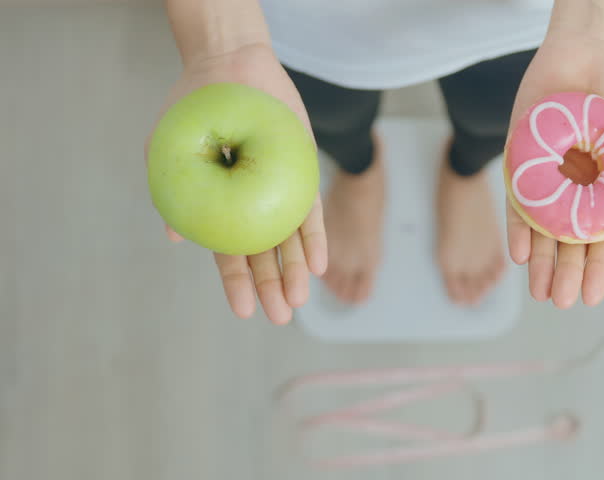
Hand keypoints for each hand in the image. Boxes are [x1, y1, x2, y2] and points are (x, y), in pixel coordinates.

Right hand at [145, 44, 326, 323]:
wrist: (229, 63)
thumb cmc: (192, 106)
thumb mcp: (169, 148)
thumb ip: (172, 191)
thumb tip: (175, 237)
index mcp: (222, 207)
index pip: (231, 254)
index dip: (238, 284)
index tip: (245, 312)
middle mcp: (254, 204)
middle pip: (266, 254)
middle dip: (273, 287)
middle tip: (281, 316)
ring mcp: (281, 190)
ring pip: (292, 240)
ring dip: (297, 270)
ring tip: (300, 298)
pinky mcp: (304, 173)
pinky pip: (312, 210)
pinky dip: (315, 236)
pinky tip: (319, 262)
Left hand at [507, 32, 603, 308]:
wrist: (588, 49)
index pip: (603, 239)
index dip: (598, 269)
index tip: (592, 298)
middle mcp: (576, 190)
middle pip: (569, 241)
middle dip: (566, 273)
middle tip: (562, 302)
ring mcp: (547, 178)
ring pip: (541, 230)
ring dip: (540, 262)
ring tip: (540, 292)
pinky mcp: (522, 161)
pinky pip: (517, 200)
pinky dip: (519, 226)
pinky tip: (520, 252)